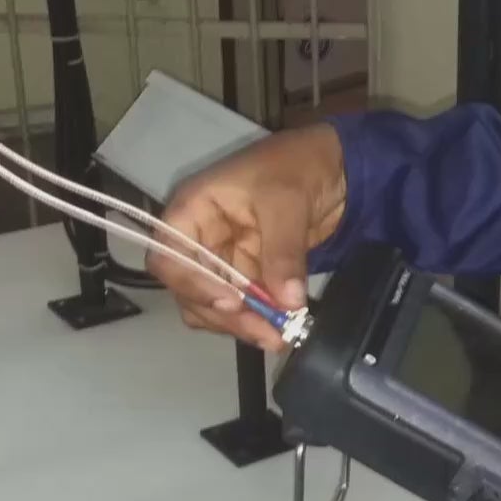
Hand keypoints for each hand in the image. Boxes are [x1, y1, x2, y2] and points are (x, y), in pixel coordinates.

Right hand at [150, 124, 347, 351]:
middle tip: (267, 332)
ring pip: (213, 305)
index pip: (168, 256)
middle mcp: (199, 238)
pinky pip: (241, 306)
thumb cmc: (296, 164)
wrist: (332, 164)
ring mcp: (222, 259)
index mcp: (193, 210)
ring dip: (241, 325)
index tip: (230, 301)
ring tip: (279, 336)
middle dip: (226, 315)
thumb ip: (284, 252)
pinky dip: (257, 320)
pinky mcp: (247, 274)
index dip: (191, 283)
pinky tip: (282, 329)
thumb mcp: (286, 202)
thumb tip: (288, 302)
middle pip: (190, 290)